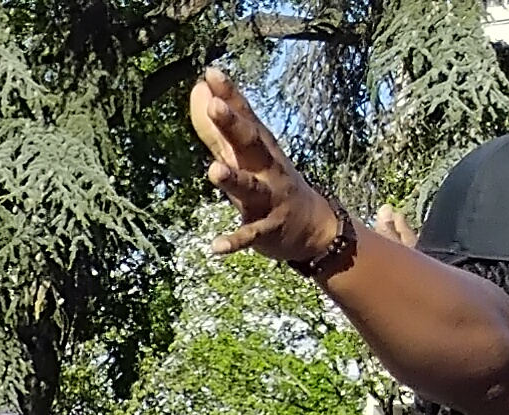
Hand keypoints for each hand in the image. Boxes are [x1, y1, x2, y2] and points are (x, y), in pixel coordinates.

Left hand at [189, 67, 337, 264]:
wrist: (311, 225)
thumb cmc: (268, 182)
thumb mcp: (242, 155)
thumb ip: (215, 127)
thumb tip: (197, 90)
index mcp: (259, 148)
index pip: (243, 116)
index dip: (228, 95)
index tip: (210, 73)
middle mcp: (266, 167)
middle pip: (250, 143)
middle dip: (234, 125)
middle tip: (214, 106)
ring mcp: (269, 197)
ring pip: (250, 187)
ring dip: (233, 179)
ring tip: (214, 171)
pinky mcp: (268, 228)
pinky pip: (250, 235)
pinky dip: (234, 240)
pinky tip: (215, 247)